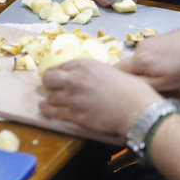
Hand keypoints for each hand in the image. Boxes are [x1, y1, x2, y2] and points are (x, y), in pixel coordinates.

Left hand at [38, 58, 161, 139]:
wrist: (136, 110)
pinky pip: (53, 112)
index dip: (59, 72)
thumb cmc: (131, 90)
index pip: (61, 65)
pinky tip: (43, 108)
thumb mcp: (110, 71)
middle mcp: (75, 79)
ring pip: (50, 96)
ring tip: (51, 100)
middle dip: (49, 82)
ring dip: (51, 98)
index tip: (59, 77)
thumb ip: (93, 72)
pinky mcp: (74, 115)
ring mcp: (72, 98)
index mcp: (85, 65)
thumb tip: (86, 77)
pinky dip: (47, 110)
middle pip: (49, 78)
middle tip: (52, 87)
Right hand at [118, 24, 179, 91]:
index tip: (128, 93)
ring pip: (141, 61)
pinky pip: (151, 54)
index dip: (119, 83)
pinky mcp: (161, 38)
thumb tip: (124, 86)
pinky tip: (173, 67)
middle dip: (137, 78)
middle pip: (129, 66)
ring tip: (166, 78)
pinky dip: (157, 63)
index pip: (116, 71)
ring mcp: (151, 41)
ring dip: (148, 71)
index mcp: (139, 60)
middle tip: (153, 89)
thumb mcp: (166, 84)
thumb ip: (142, 85)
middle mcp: (140, 47)